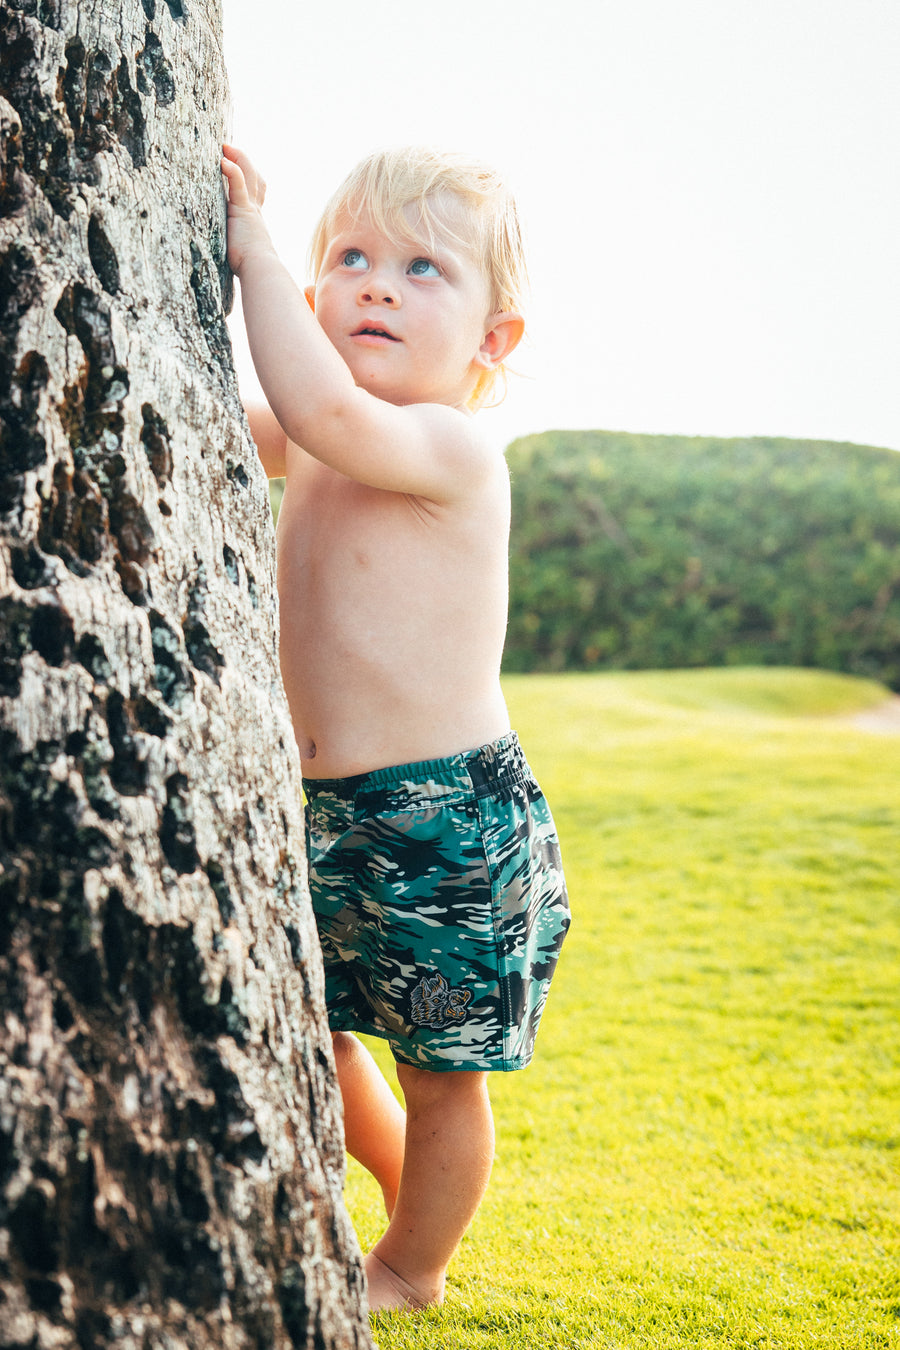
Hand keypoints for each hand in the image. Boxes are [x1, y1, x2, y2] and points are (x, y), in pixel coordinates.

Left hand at [221, 144, 273, 275]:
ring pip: (248, 175)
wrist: (260, 270)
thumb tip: (233, 258)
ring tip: (225, 147)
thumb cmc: (252, 268)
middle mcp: (255, 211)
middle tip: (229, 149)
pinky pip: (237, 184)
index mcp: (255, 220)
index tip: (238, 166)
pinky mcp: (242, 210)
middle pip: (255, 178)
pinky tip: (223, 160)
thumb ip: (239, 246)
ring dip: (238, 158)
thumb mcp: (244, 253)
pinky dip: (232, 171)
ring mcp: (249, 209)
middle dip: (244, 161)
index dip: (250, 177)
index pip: (257, 192)